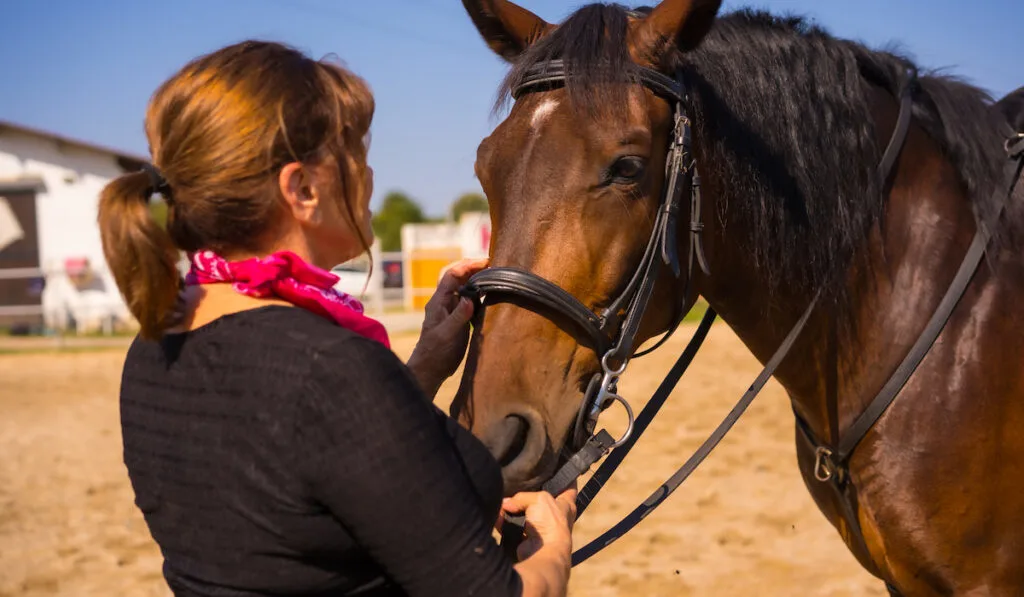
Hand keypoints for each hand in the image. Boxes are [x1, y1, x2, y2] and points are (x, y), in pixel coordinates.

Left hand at [407, 258, 488, 398]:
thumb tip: (469, 298)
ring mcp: (452, 309)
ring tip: (495, 275)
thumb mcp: (446, 334)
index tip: (485, 262)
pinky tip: (490, 294)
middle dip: (473, 268)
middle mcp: (444, 301)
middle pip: (458, 277)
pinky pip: (469, 300)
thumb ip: (458, 316)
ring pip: (464, 287)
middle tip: (493, 265)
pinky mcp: (459, 318)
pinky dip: (479, 293)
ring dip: (477, 279)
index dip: (467, 266)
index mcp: (438, 302)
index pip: (452, 275)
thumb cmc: (435, 352)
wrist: (431, 369)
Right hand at [500, 483, 577, 562]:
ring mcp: (540, 527)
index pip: (569, 486)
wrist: (541, 552)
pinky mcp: (526, 537)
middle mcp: (554, 516)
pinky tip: (498, 516)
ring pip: (523, 512)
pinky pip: (511, 525)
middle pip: (540, 499)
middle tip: (518, 485)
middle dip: (528, 494)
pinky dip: (503, 521)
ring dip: (512, 508)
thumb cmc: (550, 523)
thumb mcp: (539, 498)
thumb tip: (506, 504)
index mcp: (566, 505)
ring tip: (504, 502)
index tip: (559, 467)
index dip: (565, 477)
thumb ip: (522, 496)